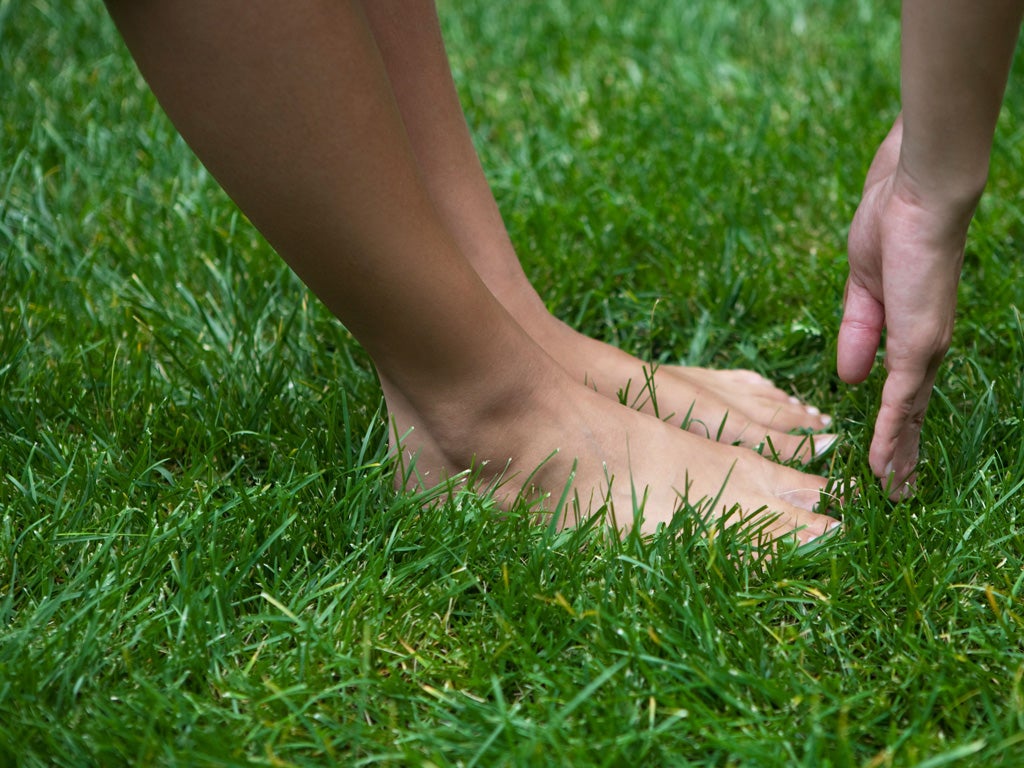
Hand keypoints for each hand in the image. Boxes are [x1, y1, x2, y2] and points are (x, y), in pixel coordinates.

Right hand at [837, 116, 971, 498]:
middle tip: (898, 492)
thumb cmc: (890, 224)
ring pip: (910, 415)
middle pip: (912, 411)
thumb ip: (858, 332)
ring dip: (899, 456)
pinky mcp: (916, 344)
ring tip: (893, 493)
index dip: (894, 426)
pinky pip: (899, 401)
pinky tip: (880, 465)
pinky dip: (889, 436)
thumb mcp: (863, 287)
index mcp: (912, 329)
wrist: (918, 191)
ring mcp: (924, 347)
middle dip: (903, 453)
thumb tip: (849, 378)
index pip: (902, 389)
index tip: (885, 457)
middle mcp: (925, 345)